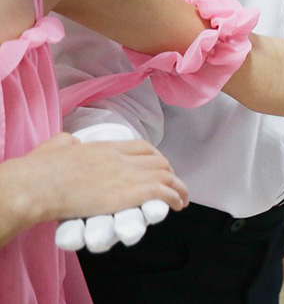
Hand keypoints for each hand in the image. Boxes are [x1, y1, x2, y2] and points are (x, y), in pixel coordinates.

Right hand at [17, 132, 186, 223]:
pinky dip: (174, 196)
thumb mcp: (57, 146)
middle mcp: (121, 158)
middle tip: (172, 186)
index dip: (156, 158)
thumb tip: (70, 142)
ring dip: (178, 188)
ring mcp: (126, 174)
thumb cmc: (40, 170)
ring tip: (181, 199)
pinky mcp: (129, 193)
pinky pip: (162, 191)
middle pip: (158, 161)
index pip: (143, 147)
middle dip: (169, 174)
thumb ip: (68, 143)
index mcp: (106, 147)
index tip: (159, 168)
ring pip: (165, 175)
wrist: (39, 184)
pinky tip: (177, 204)